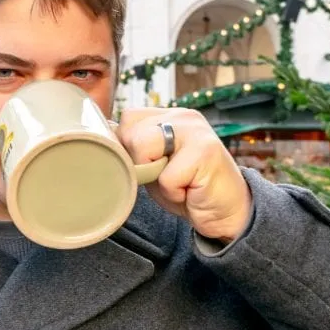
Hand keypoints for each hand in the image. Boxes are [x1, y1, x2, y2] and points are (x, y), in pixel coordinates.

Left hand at [117, 107, 252, 243]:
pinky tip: (191, 190)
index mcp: (168, 116)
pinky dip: (173, 192)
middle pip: (130, 131)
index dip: (127, 148)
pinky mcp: (206, 151)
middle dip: (139, 163)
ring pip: (143, 146)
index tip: (148, 168)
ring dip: (155, 177)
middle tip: (166, 177)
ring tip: (177, 182)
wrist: (225, 213)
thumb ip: (134, 152)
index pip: (127, 118)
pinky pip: (166, 177)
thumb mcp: (154, 168)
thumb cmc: (187, 190)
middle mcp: (182, 116)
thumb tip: (103, 145)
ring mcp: (196, 130)